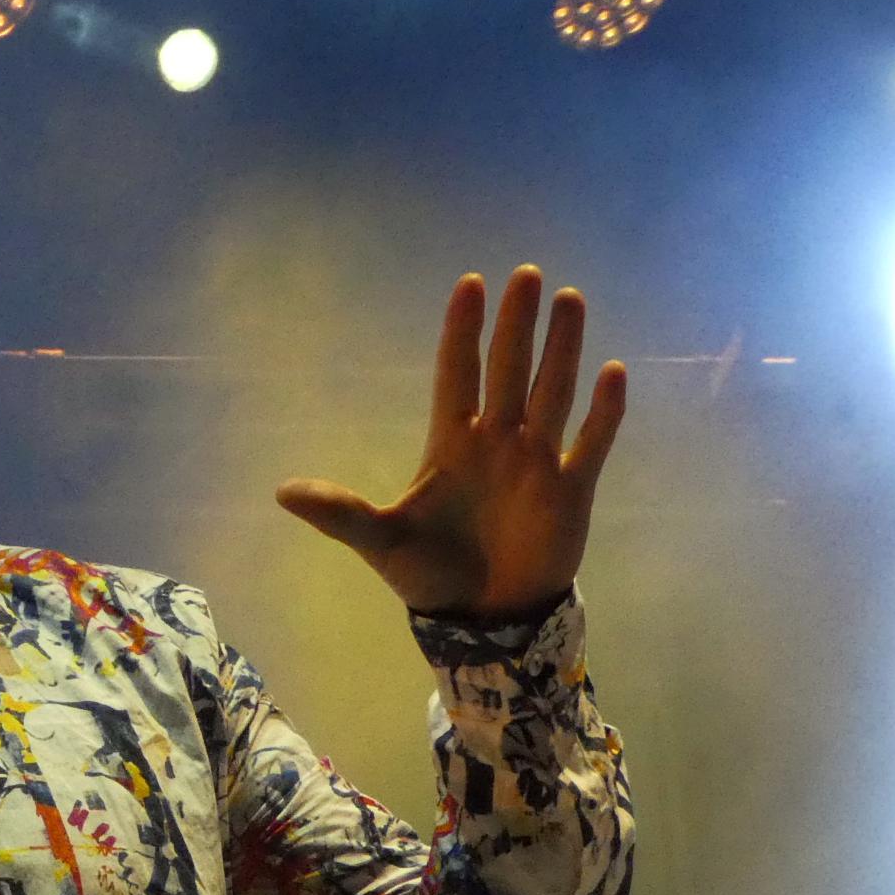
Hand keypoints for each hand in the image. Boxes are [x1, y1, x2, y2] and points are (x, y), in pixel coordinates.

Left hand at [275, 267, 625, 624]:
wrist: (484, 620)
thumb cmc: (431, 576)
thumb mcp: (381, 542)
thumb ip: (341, 514)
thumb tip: (281, 492)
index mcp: (451, 444)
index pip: (456, 374)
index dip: (461, 332)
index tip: (469, 285)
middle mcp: (497, 441)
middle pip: (507, 370)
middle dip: (516, 325)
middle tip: (525, 274)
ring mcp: (536, 461)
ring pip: (551, 392)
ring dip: (561, 348)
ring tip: (568, 299)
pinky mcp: (570, 490)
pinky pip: (590, 443)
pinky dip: (603, 412)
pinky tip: (613, 371)